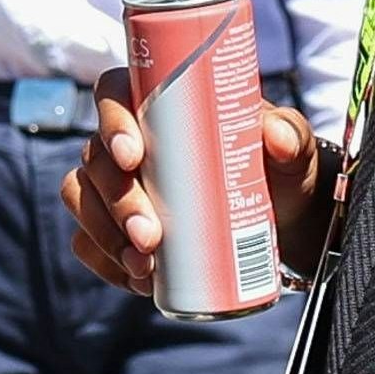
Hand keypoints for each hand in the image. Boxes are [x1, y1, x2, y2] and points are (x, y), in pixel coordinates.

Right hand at [62, 70, 326, 296]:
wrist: (277, 220)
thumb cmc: (277, 168)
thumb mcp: (291, 147)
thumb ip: (289, 135)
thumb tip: (277, 139)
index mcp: (158, 104)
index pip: (113, 94)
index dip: (112, 122)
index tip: (133, 157)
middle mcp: (126, 141)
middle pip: (96, 160)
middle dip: (117, 201)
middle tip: (150, 235)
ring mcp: (113, 186)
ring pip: (83, 200)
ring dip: (106, 235)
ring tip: (145, 266)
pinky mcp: (113, 227)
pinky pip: (88, 243)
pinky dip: (107, 263)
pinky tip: (137, 279)